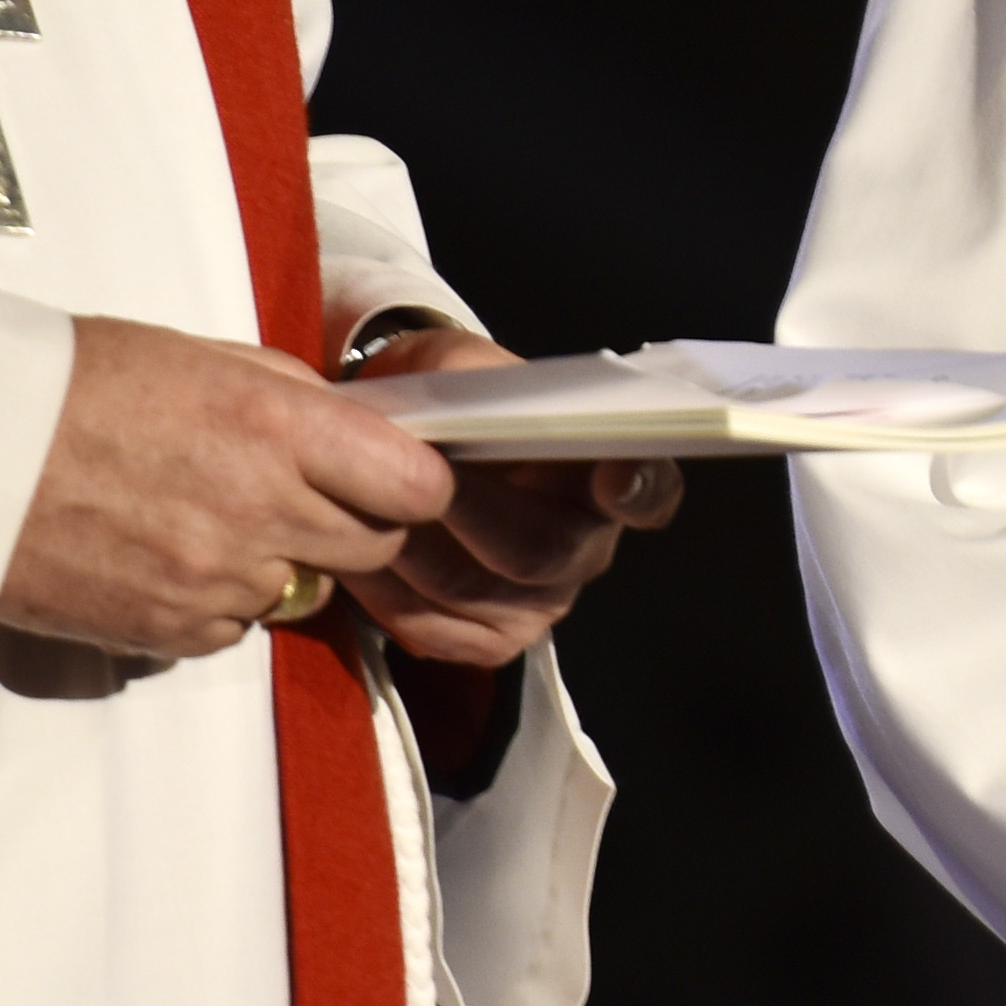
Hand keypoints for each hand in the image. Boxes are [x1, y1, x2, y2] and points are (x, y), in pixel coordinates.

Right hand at [1, 314, 465, 663]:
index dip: (413, 479)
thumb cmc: (58, 386)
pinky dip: (222, 599)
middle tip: (301, 491)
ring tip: (210, 514)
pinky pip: (238, 626)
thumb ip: (281, 393)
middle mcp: (258, 510)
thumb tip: (343, 421)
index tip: (393, 471)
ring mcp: (216, 579)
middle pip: (375, 544)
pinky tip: (167, 552)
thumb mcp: (189, 355)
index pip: (414, 482)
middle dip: (355, 520)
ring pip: (308, 590)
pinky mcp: (171, 630)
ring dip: (283, 560)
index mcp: (273, 426)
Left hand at [326, 318, 679, 670]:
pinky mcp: (484, 640)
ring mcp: (539, 603)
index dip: (638, 489)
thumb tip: (470, 397)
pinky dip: (384, 590)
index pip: (650, 489)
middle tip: (417, 478)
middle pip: (542, 551)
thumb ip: (469, 375)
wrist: (404, 448)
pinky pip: (431, 627)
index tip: (611, 478)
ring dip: (408, 547)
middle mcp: (586, 547)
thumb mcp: (455, 365)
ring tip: (361, 504)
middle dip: (471, 512)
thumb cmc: (448, 404)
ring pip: (472, 591)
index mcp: (604, 473)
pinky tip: (355, 551)